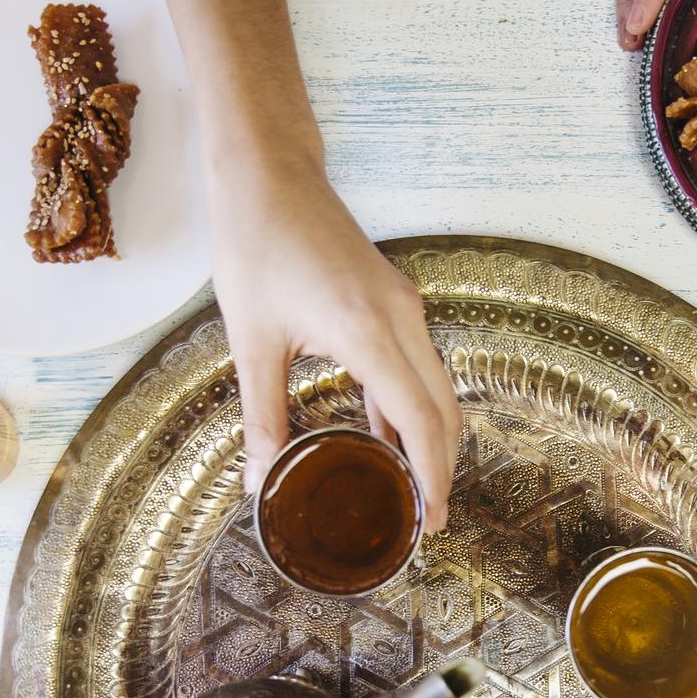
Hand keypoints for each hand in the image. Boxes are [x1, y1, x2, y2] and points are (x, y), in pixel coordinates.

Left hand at [212, 161, 460, 530]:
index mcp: (368, 331)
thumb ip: (263, 416)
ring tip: (412, 490)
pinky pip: (418, 365)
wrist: (268, 174)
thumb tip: (260, 482)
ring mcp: (403, 306)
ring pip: (437, 387)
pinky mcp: (394, 300)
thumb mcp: (252, 340)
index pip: (422, 420)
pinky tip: (390, 440)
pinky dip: (413, 406)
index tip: (432, 522)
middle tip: (426, 523)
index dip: (433, 477)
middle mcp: (401, 318)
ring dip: (431, 438)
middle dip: (442, 468)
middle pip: (444, 409)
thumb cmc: (256, 243)